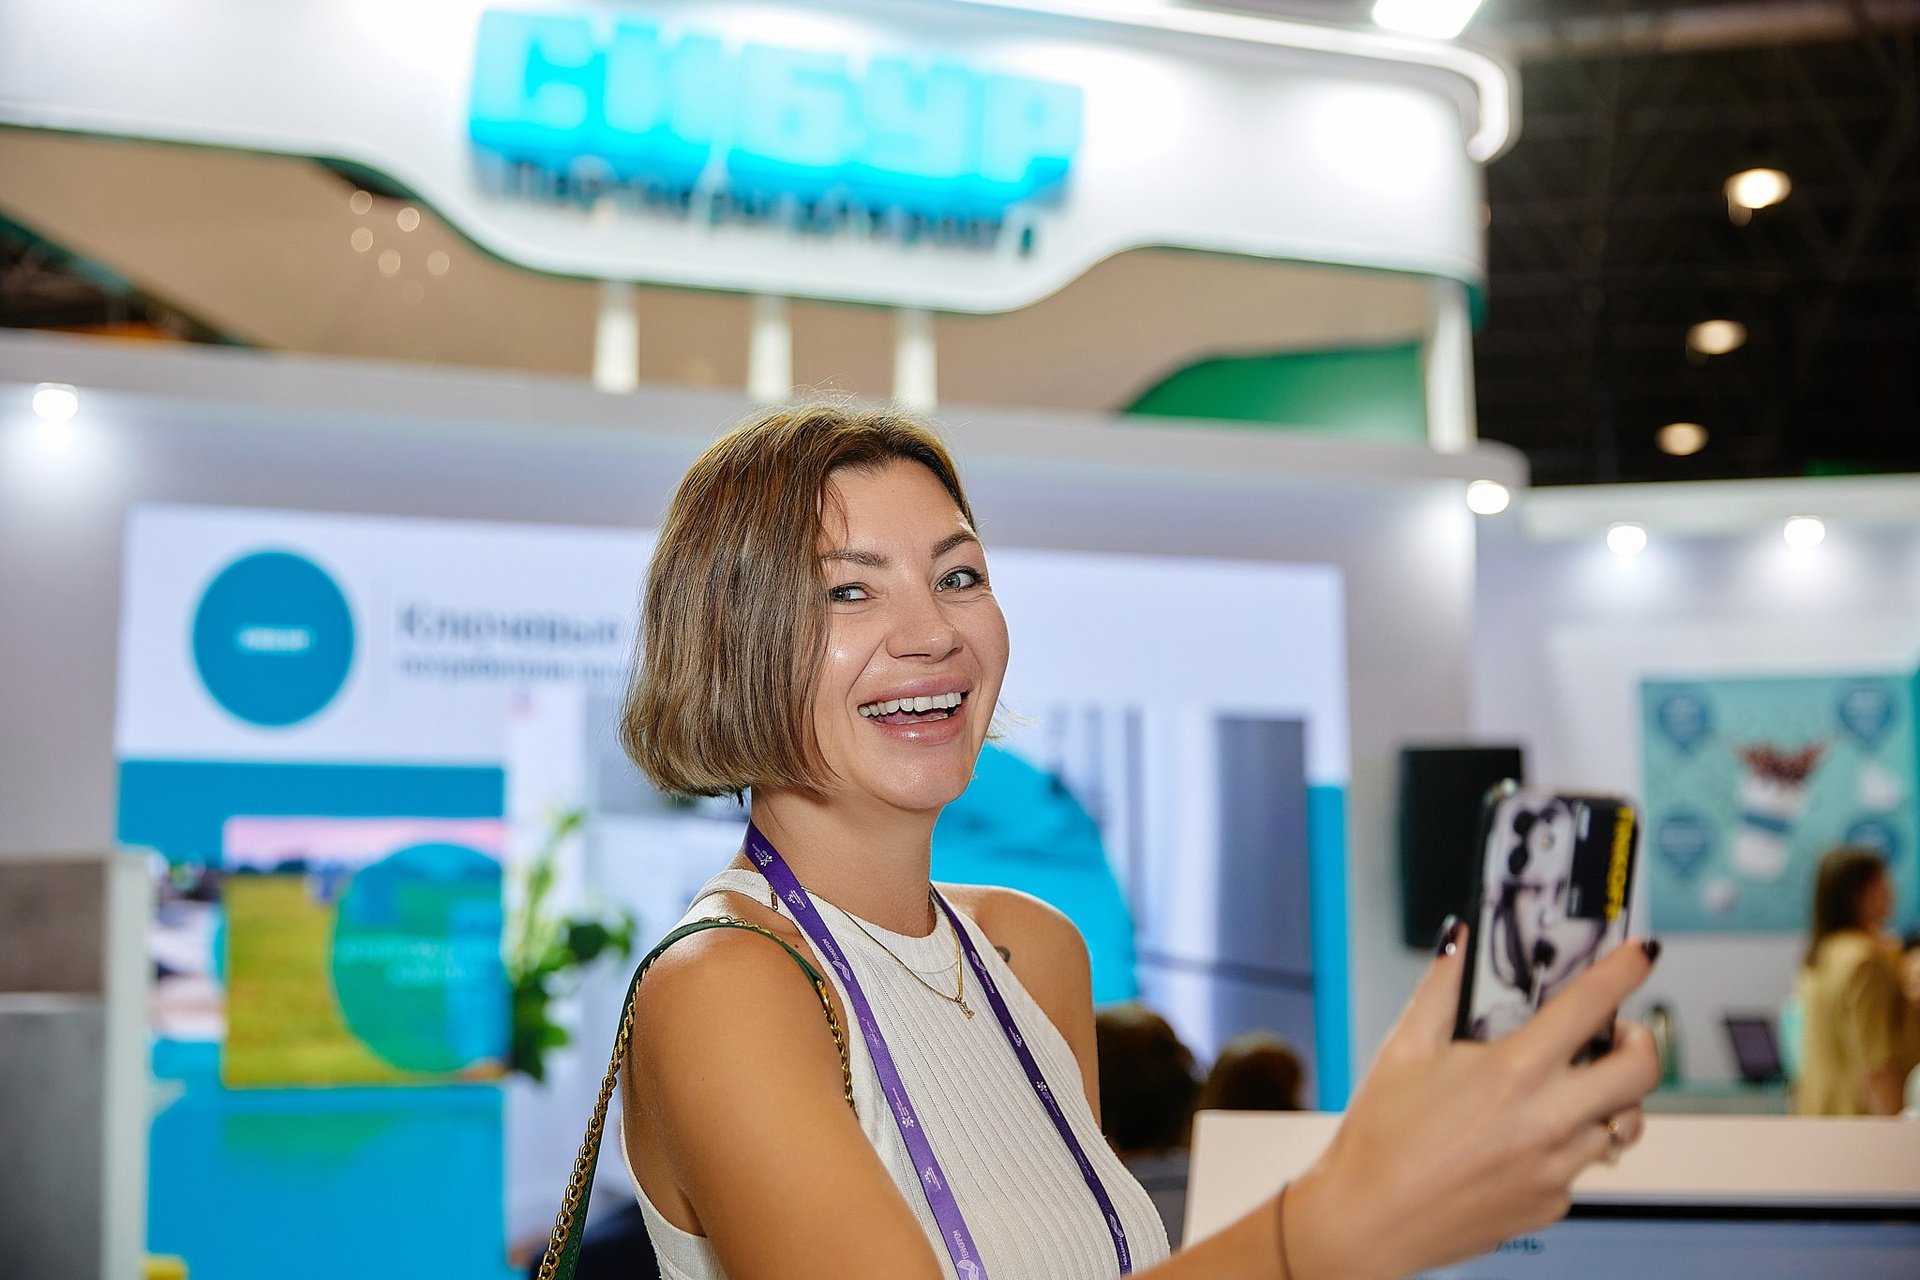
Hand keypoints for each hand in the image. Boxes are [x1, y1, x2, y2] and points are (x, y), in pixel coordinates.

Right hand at [1283, 929, 1660, 1279]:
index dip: (1625, 969)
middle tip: (1618, 1033)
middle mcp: (1549, 1120)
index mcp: (1515, 1071)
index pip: (1592, 1005)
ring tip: (1569, 1090)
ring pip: (1621, 1124)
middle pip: (1642, 1071)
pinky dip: (1567, 1145)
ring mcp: (1557, 1168)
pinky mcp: (1552, 1204)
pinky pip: (1582, 1165)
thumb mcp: (1404, 1048)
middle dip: (1642, 1041)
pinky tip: (1523, 1140)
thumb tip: (1458, 939)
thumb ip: (1440, 988)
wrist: (1369, 1220)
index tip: (1640, 953)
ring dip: (1608, 1099)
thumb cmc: (1380, 1136)